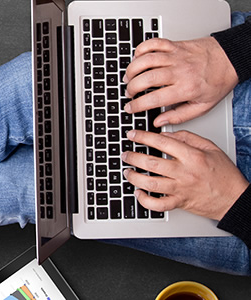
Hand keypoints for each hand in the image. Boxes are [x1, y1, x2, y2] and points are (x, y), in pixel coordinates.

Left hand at [121, 130, 247, 219]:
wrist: (234, 199)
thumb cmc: (224, 174)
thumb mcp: (210, 148)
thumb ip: (188, 138)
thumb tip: (165, 134)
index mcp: (192, 157)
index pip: (162, 143)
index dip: (143, 137)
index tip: (132, 135)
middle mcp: (185, 173)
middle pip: (152, 163)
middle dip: (133, 157)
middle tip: (125, 154)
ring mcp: (180, 189)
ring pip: (150, 183)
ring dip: (134, 177)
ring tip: (128, 171)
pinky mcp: (179, 203)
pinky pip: (157, 205)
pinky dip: (144, 200)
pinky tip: (139, 192)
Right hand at [123, 37, 237, 126]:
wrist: (231, 58)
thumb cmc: (218, 81)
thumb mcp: (203, 106)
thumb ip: (179, 116)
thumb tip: (159, 122)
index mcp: (186, 88)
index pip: (154, 98)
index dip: (137, 105)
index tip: (130, 108)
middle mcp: (179, 71)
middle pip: (146, 78)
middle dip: (131, 88)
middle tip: (129, 93)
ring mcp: (176, 56)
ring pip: (146, 60)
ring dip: (132, 70)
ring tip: (128, 77)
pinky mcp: (175, 45)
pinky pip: (153, 44)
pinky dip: (141, 49)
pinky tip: (138, 58)